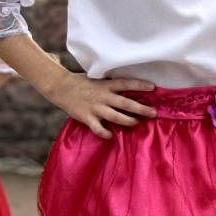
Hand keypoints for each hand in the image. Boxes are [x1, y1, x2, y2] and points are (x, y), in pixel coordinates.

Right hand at [41, 71, 155, 139]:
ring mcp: (95, 107)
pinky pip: (98, 129)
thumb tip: (130, 89)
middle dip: (141, 109)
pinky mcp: (87, 117)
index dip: (140, 85)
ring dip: (128, 121)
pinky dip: (104, 133)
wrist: (61, 87)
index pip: (126, 84)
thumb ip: (112, 85)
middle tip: (153, 113)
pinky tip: (110, 136)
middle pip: (126, 103)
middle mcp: (103, 96)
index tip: (153, 88)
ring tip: (136, 123)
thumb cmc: (82, 83)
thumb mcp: (99, 80)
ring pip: (115, 117)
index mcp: (106, 85)